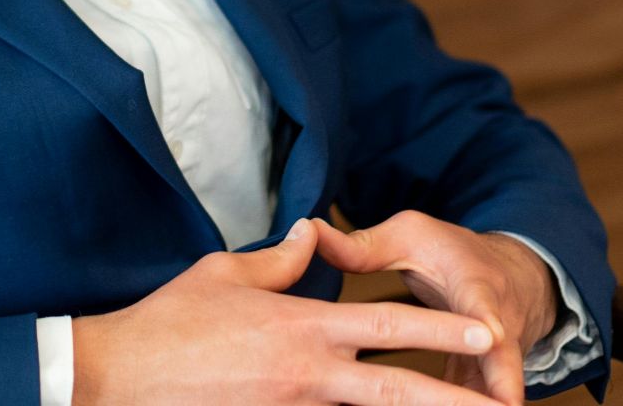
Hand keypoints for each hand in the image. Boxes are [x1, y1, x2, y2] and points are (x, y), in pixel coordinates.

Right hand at [72, 217, 506, 405]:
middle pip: (398, 388)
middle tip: (501, 404)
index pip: (388, 322)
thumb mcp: (225, 272)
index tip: (488, 331)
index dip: (442, 327)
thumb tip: (308, 234)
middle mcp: (309, 372)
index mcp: (303, 325)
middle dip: (454, 399)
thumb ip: (279, 260)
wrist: (120, 376)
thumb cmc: (169, 321)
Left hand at [311, 211, 559, 405]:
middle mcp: (496, 323)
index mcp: (473, 283)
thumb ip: (364, 246)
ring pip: (495, 389)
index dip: (486, 320)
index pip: (481, 301)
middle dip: (503, 383)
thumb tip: (311, 230)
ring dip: (479, 405)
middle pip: (503, 358)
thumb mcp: (411, 237)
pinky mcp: (491, 380)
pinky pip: (476, 400)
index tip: (491, 337)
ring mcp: (499, 356)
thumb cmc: (451, 252)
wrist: (509, 275)